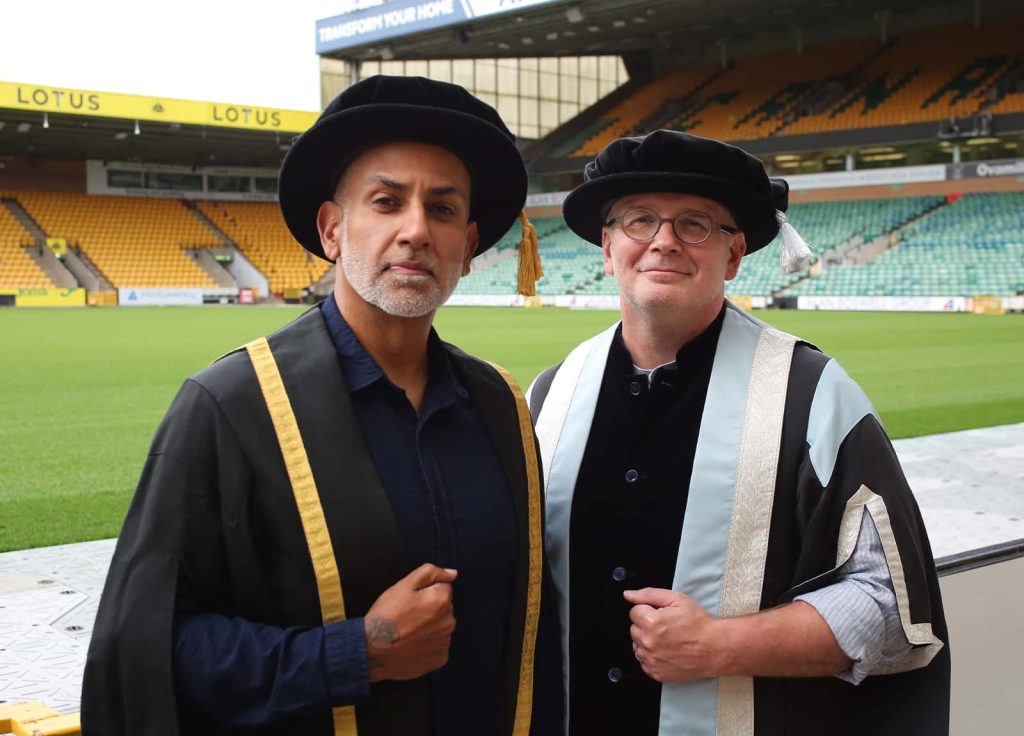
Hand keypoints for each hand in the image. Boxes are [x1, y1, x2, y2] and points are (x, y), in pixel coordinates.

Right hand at [363, 563, 457, 682]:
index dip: (425, 592)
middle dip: (430, 608)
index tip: (412, 601)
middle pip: (444, 608)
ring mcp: (444, 642)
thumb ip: (430, 573)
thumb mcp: (403, 585)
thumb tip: (452, 573)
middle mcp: (449, 622)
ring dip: (429, 627)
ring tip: (408, 631)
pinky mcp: (439, 659)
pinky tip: (412, 644)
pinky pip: (438, 646)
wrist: (372, 650)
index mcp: (442, 601)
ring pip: (441, 627)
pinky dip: (428, 645)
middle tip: (407, 616)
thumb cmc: (386, 616)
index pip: (443, 588)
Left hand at [625, 588, 723, 682]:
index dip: (648, 611)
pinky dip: (652, 657)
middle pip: (634, 629)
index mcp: (651, 622)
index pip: (634, 612)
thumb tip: (628, 595)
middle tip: (666, 627)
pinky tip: (666, 652)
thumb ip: (649, 594)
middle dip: (646, 626)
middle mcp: (648, 642)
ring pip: (637, 646)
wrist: (715, 648)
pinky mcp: (656, 673)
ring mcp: (651, 660)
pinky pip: (644, 662)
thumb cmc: (698, 623)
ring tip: (667, 640)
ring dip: (647, 642)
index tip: (661, 615)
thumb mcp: (677, 599)